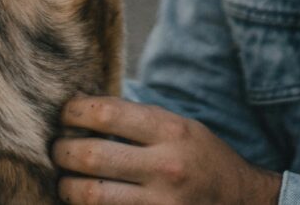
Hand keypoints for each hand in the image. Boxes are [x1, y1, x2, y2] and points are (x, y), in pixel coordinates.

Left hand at [51, 95, 281, 204]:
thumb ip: (137, 119)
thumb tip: (84, 105)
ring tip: (64, 180)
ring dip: (66, 186)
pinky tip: (83, 200)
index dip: (74, 112)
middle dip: (62, 151)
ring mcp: (160, 204)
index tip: (66, 114)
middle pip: (90, 155)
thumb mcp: (180, 127)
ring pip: (90, 195)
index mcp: (171, 131)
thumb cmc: (202, 158)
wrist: (242, 201)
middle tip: (57, 148)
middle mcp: (165, 167)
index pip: (106, 114)